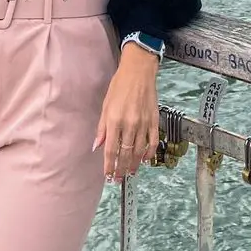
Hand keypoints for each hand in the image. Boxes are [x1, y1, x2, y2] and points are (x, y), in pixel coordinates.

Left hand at [93, 43, 159, 182]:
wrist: (139, 71)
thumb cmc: (119, 86)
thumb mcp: (105, 105)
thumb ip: (102, 128)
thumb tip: (96, 147)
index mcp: (115, 120)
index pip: (111, 150)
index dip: (109, 166)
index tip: (108, 176)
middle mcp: (129, 124)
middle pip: (125, 154)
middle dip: (121, 169)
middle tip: (118, 179)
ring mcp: (143, 123)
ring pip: (139, 151)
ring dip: (134, 164)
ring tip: (130, 173)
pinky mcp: (154, 120)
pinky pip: (153, 141)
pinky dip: (150, 153)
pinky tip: (145, 160)